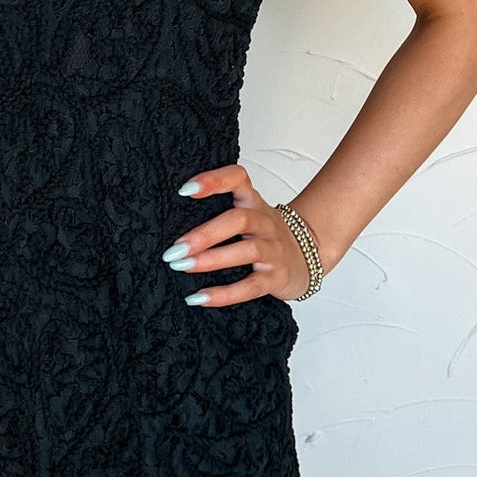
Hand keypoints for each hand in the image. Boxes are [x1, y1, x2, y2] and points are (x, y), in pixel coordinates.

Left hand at [162, 162, 317, 306]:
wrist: (308, 256)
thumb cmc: (266, 235)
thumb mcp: (249, 214)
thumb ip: (219, 211)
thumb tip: (168, 221)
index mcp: (253, 202)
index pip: (238, 179)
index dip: (214, 180)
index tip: (185, 190)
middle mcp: (264, 222)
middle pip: (239, 220)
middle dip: (205, 233)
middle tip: (175, 248)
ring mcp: (272, 250)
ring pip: (245, 251)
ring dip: (210, 260)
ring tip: (182, 267)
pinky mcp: (275, 278)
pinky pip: (250, 287)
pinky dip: (224, 294)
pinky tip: (199, 297)